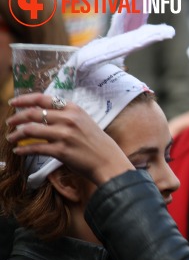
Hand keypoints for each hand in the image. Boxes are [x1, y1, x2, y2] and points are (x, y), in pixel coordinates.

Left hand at [6, 93, 134, 186]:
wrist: (108, 160)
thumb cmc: (97, 143)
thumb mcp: (84, 121)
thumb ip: (65, 116)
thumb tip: (42, 113)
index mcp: (73, 109)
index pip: (42, 98)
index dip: (24, 99)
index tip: (13, 102)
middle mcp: (68, 119)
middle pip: (32, 113)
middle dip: (16, 118)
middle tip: (9, 123)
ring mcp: (64, 135)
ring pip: (30, 130)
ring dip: (16, 134)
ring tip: (11, 138)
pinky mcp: (61, 151)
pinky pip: (35, 148)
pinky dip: (23, 150)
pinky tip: (19, 151)